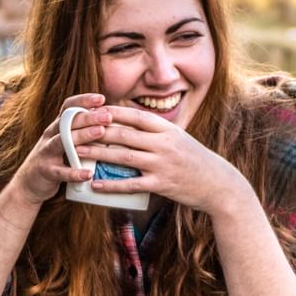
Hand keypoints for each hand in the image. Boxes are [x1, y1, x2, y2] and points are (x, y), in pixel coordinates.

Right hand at [8, 93, 112, 205]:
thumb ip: (82, 131)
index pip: (68, 107)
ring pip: (63, 141)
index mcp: (57, 126)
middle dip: (89, 116)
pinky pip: (61, 172)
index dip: (83, 100)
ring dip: (82, 135)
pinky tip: (89, 174)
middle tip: (108, 116)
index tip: (102, 98)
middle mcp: (50, 135)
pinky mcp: (45, 171)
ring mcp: (46, 152)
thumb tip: (110, 120)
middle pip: (68, 121)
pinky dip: (75, 173)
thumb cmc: (56, 160)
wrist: (28, 183)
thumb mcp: (66, 142)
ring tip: (101, 132)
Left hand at [85, 104, 249, 213]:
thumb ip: (155, 132)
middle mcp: (164, 144)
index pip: (135, 116)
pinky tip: (95, 184)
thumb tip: (128, 123)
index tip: (92, 109)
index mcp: (167, 129)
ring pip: (124, 157)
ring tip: (77, 153)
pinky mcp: (162, 185)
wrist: (219, 184)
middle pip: (124, 134)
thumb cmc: (195, 160)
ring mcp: (162, 164)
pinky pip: (131, 184)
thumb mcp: (178, 138)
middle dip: (97, 132)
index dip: (112, 111)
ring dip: (98, 154)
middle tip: (75, 131)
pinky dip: (111, 184)